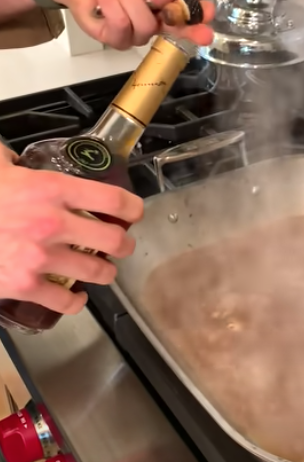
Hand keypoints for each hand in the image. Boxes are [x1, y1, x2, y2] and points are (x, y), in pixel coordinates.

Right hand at [0, 145, 142, 314]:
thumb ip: (10, 161)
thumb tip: (12, 158)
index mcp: (52, 188)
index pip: (113, 199)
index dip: (132, 208)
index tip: (134, 213)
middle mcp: (54, 223)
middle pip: (114, 240)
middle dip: (122, 245)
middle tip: (119, 245)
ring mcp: (41, 257)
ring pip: (97, 272)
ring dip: (103, 273)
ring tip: (101, 270)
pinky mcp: (25, 286)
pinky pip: (66, 301)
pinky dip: (75, 302)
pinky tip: (75, 296)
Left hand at [45, 0, 215, 49]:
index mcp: (164, 0)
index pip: (187, 13)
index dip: (199, 17)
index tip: (209, 16)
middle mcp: (154, 20)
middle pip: (174, 29)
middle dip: (182, 26)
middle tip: (196, 29)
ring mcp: (136, 33)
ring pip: (144, 25)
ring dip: (127, 0)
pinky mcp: (116, 39)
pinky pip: (121, 27)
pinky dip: (110, 7)